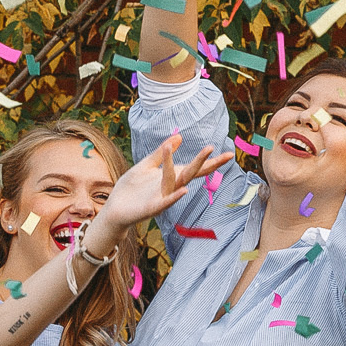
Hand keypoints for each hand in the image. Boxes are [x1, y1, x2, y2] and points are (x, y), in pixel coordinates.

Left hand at [88, 132, 230, 247]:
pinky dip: (175, 197)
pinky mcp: (152, 207)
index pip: (195, 168)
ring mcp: (163, 197)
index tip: (230, 154)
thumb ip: (161, 153)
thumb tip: (179, 137)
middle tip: (213, 149)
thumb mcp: (146, 165)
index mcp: (172, 176)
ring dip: (189, 169)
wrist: (115, 208)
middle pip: (191, 173)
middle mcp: (171, 187)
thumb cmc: (131, 188)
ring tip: (204, 153)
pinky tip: (184, 191)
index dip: (211, 161)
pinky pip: (166, 201)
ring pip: (178, 182)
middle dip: (204, 162)